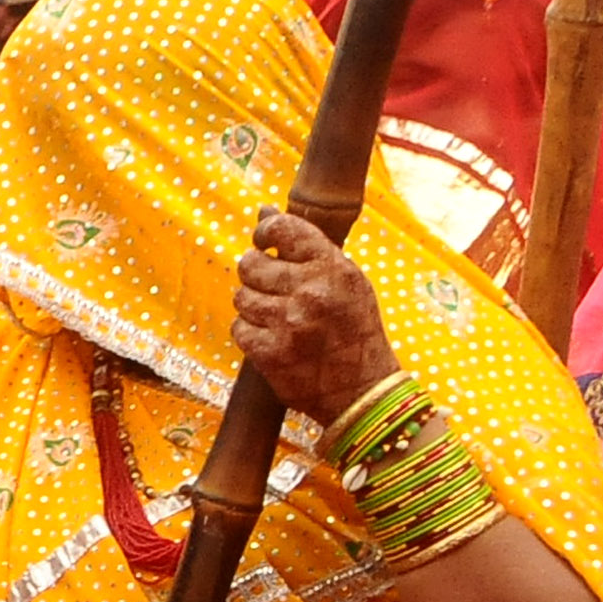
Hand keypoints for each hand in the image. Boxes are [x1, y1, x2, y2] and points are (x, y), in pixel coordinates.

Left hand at [231, 210, 397, 420]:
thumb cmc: (354, 330)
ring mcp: (289, 323)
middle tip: (271, 289)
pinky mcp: (270, 352)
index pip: (282, 229)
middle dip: (255, 274)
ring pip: (242, 297)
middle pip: (251, 264)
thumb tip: (264, 211)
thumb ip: (307, 246)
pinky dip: (249, 333)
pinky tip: (271, 338)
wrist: (363, 391)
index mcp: (334, 268)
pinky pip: (239, 328)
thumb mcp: (346, 281)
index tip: (264, 244)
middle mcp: (312, 292)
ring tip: (276, 316)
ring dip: (253, 305)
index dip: (264, 234)